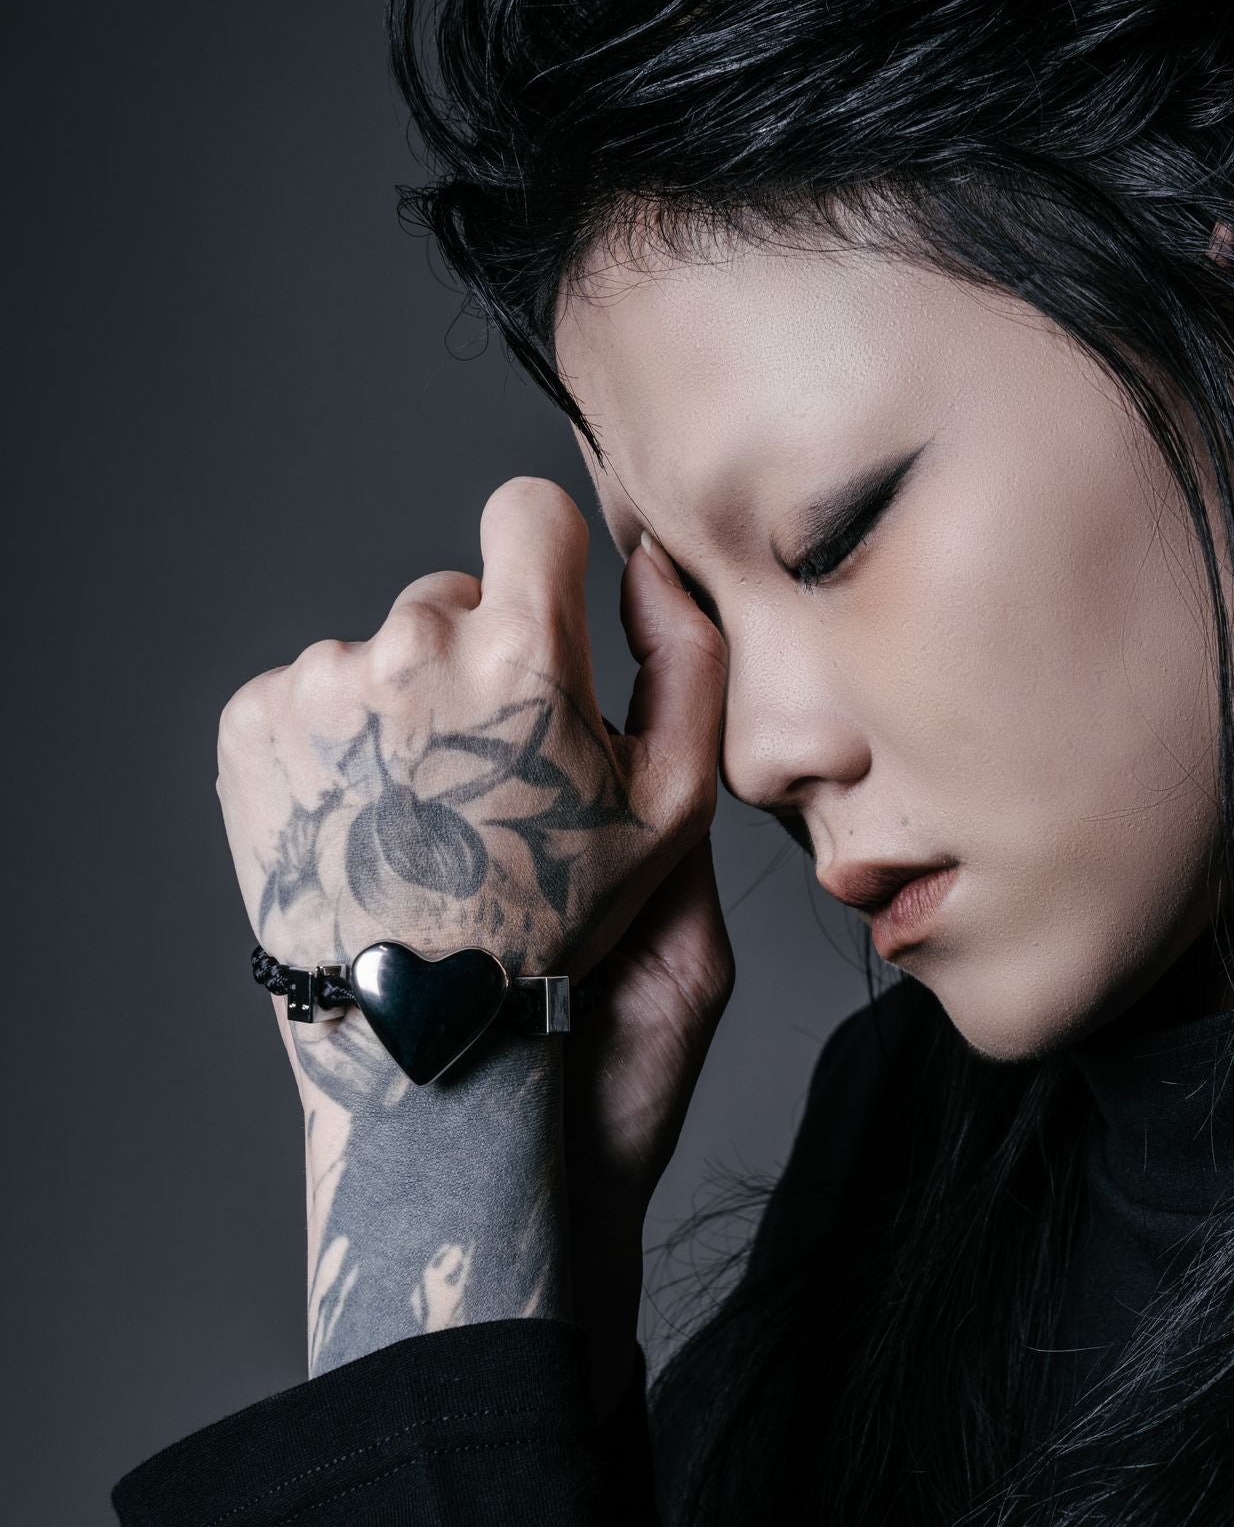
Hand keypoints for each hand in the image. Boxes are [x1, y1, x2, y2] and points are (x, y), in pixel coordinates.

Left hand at [219, 477, 725, 997]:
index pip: (524, 511)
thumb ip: (686, 663)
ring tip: (416, 809)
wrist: (416, 1015)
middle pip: (449, 597)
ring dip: (400, 708)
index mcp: (524, 652)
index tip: (539, 610)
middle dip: (473, 663)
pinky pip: (308, 694)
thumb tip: (649, 563)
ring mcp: (322, 682)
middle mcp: (413, 647)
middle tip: (480, 773)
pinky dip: (333, 743)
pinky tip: (361, 815)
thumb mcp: (671, 803)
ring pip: (377, 653)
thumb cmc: (553, 913)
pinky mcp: (254, 719)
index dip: (541, 556)